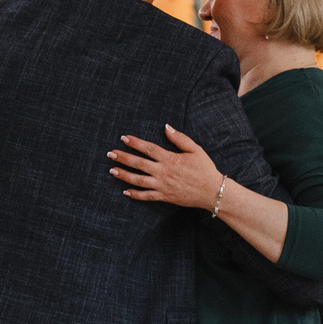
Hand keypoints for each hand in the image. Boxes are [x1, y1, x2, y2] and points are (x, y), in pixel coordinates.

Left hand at [108, 125, 225, 208]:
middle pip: (138, 163)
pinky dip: (135, 194)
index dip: (135, 143)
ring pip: (138, 180)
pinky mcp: (164, 197)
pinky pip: (146, 196)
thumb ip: (180, 138)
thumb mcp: (195, 150)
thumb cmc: (205, 169)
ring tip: (112, 170)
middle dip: (123, 157)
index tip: (124, 138)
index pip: (148, 148)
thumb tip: (166, 127)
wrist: (212, 191)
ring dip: (124, 175)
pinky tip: (125, 191)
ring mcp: (162, 186)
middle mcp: (163, 172)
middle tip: (110, 153)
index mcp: (170, 159)